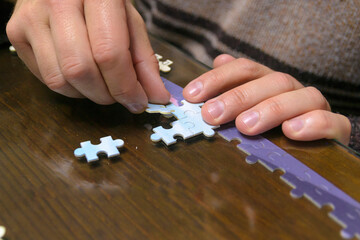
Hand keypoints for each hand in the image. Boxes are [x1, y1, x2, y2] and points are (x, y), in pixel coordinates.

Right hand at [6, 0, 169, 111]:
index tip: (139, 102)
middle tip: (120, 95)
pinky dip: (70, 88)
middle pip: (81, 70)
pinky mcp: (16, 32)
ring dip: (87, 94)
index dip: (125, 86)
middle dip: (106, 95)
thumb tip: (157, 97)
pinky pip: (45, 78)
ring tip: (101, 84)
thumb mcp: (130, 23)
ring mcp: (31, 17)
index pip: (109, 53)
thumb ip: (144, 61)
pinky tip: (80, 76)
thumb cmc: (101, 2)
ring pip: (60, 80)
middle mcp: (57, 2)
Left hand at [183, 54, 350, 144]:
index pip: (243, 69)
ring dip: (270, 109)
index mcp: (266, 81)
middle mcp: (290, 88)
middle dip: (237, 97)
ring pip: (297, 97)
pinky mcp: (335, 126)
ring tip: (246, 126)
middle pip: (267, 82)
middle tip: (212, 114)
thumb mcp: (249, 107)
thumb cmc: (273, 125)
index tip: (191, 96)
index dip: (216, 79)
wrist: (318, 138)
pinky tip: (291, 131)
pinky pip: (329, 120)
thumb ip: (234, 86)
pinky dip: (312, 123)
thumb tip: (218, 59)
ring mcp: (313, 105)